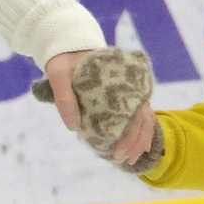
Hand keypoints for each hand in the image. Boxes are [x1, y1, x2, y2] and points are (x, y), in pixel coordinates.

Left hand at [36, 46, 157, 165]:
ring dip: (139, 140)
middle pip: (142, 118)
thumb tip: (74, 127)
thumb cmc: (65, 59)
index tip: (118, 151)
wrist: (69, 44)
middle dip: (134, 143)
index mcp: (118, 80)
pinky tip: (134, 148)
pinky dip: (139, 132)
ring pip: (144, 118)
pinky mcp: (123, 94)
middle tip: (120, 159)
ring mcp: (128, 90)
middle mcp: (129, 86)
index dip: (130, 135)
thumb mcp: (58, 74)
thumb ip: (64, 98)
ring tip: (128, 159)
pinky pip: (138, 115)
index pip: (134, 111)